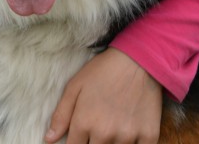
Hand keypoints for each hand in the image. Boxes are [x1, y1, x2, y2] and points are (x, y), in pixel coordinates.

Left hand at [44, 47, 161, 143]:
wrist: (137, 62)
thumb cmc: (102, 72)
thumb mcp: (74, 87)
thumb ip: (61, 116)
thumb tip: (49, 139)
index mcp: (84, 123)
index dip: (76, 143)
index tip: (81, 136)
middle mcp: (105, 134)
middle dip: (93, 142)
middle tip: (98, 126)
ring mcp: (128, 137)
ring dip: (112, 143)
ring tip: (113, 126)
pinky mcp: (149, 136)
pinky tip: (128, 132)